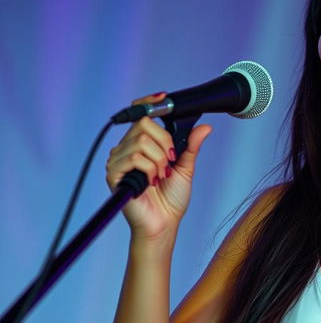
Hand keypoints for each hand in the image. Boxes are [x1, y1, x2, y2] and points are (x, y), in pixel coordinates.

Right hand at [106, 92, 211, 239]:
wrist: (163, 224)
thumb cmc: (171, 200)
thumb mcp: (185, 168)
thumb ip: (191, 147)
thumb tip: (205, 127)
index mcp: (142, 144)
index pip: (140, 113)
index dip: (150, 102)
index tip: (164, 98)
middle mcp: (126, 148)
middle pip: (143, 123)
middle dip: (164, 142)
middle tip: (170, 162)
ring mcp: (118, 161)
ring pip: (140, 142)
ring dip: (158, 161)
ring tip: (161, 177)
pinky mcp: (114, 174)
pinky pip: (133, 158)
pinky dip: (149, 169)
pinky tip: (151, 182)